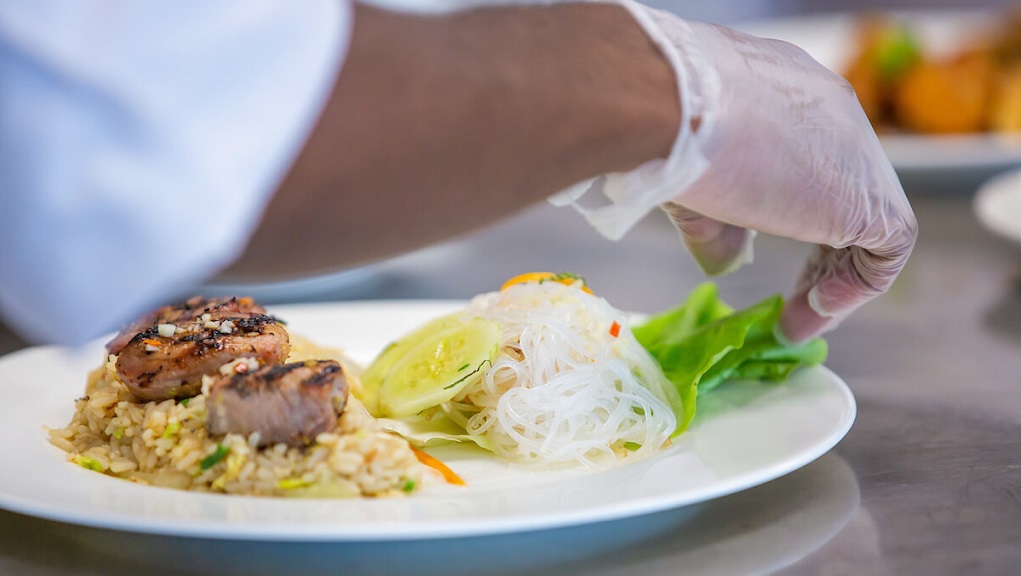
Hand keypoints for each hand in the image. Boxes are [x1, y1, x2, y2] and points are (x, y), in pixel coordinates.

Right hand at [642, 5, 917, 340]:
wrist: (674, 105)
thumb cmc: (664, 130)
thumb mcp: (688, 177)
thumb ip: (717, 223)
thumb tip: (729, 263)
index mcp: (786, 90)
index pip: (808, 149)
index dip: (791, 202)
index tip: (758, 243)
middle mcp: (829, 110)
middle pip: (844, 182)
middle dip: (823, 246)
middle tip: (795, 296)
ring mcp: (856, 149)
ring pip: (870, 215)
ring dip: (836, 276)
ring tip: (794, 320)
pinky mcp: (867, 196)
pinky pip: (888, 248)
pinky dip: (855, 286)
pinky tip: (810, 307)